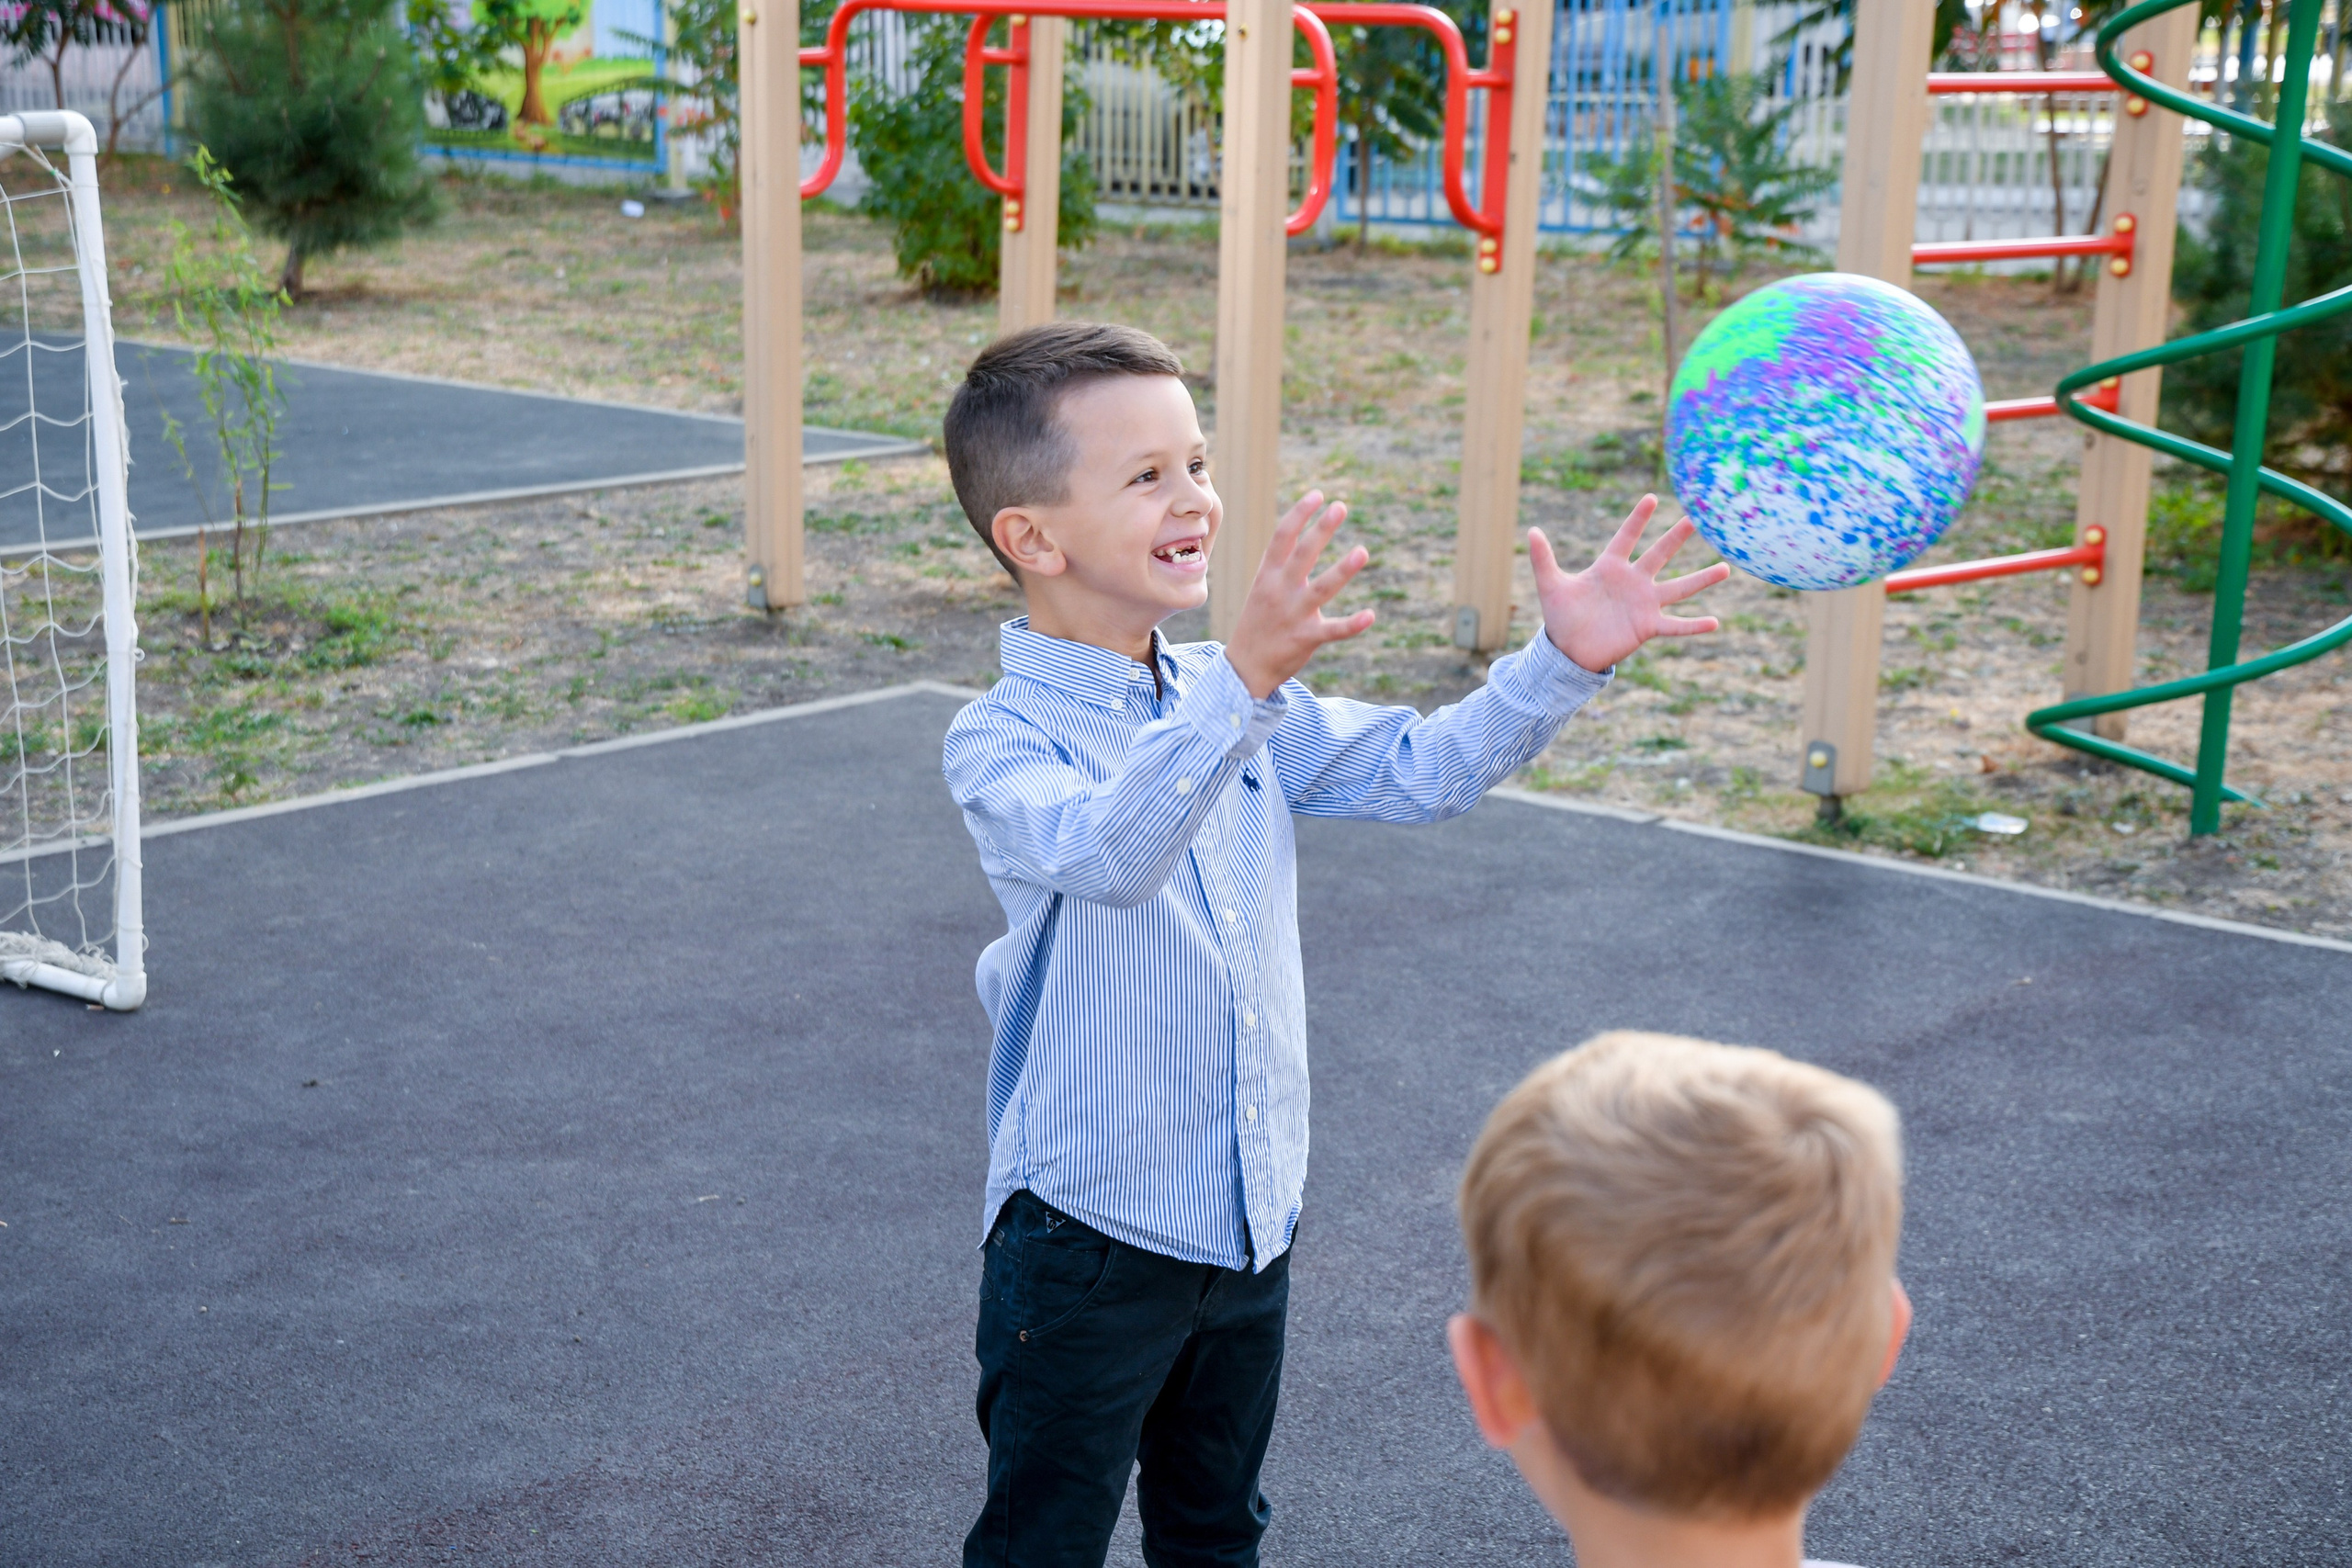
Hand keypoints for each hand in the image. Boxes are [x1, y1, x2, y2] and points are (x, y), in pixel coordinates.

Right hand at [1223, 490, 1375, 698]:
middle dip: (1321, 530)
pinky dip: (1352, 624)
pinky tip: (1370, 615)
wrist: (1244, 667)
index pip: (1282, 538)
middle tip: (1341, 506)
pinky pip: (1332, 630)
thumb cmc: (1258, 622)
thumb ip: (1281, 565)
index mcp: (1267, 576)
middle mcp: (1279, 591)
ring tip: (1363, 551)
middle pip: (1302, 555)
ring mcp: (1293, 615)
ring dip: (1342, 570)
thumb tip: (1301, 534)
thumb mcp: (1262, 588)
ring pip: (1321, 589)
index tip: (1318, 495)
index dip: (1299, 514)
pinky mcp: (1305, 638)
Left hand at [1532, 495, 1729, 673]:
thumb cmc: (1561, 616)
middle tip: (1699, 516)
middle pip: (1660, 554)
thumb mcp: (1551, 586)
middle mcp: (1633, 581)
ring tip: (1727, 567)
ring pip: (1678, 587)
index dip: (1638, 519)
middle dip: (1677, 536)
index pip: (1626, 537)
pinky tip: (1715, 623)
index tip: (1652, 497)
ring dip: (1701, 579)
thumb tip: (1530, 531)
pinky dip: (1694, 625)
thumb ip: (1543, 559)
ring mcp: (1643, 604)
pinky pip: (1675, 625)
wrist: (1568, 651)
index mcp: (1610, 567)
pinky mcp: (1647, 627)